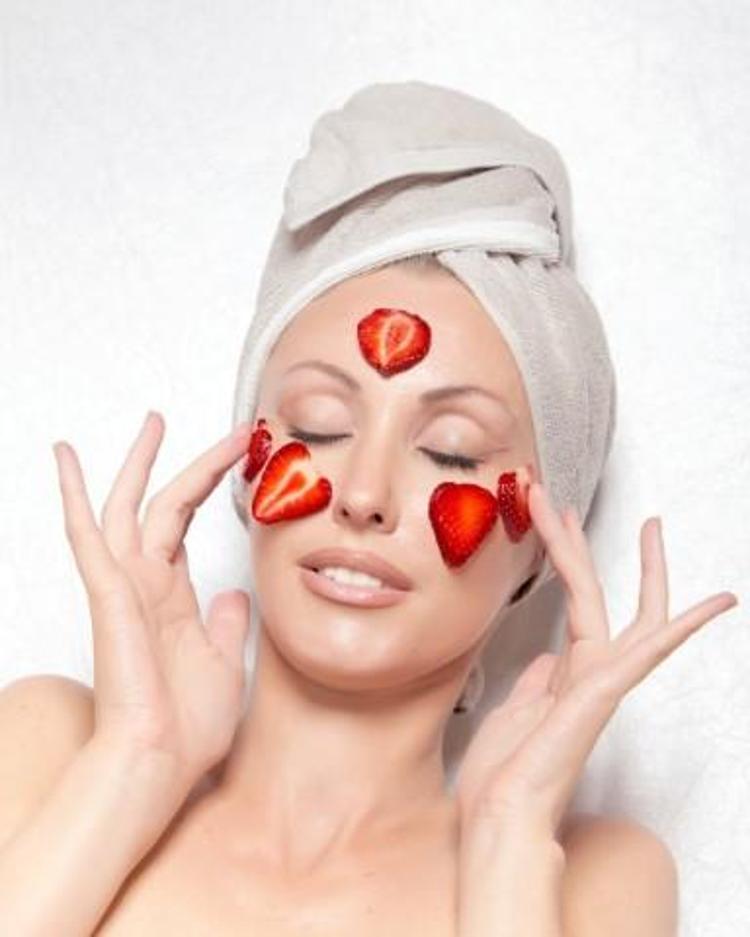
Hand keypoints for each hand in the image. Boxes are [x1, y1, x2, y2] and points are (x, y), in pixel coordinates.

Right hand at [52, 411, 253, 794]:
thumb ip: (227, 624)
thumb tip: (234, 594)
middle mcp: (146, 584)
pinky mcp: (108, 596)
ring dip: (142, 463)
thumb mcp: (224, 662)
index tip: (248, 455)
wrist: (161, 764)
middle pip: (165, 505)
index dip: (214, 485)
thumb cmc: (188, 726)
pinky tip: (67, 459)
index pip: (188, 524)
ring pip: (128, 508)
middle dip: (193, 463)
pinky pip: (87, 535)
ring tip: (156, 423)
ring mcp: (124, 587)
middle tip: (230, 431)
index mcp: (172, 596)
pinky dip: (75, 495)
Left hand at [455, 480, 738, 846]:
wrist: (499, 816)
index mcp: (566, 676)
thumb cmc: (502, 773)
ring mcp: (600, 682)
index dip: (566, 559)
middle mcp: (588, 674)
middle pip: (592, 594)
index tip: (555, 519)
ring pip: (620, 609)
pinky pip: (650, 649)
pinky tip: (719, 602)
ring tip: (648, 524)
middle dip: (576, 544)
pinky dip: (685, 624)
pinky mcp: (605, 692)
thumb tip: (546, 656)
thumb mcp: (514, 711)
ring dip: (626, 563)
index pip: (576, 605)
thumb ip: (537, 681)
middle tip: (565, 499)